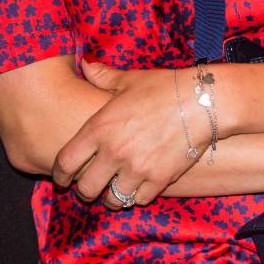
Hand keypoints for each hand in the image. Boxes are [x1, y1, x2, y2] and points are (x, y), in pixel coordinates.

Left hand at [52, 59, 209, 208]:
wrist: (203, 102)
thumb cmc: (165, 88)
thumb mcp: (130, 79)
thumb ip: (102, 76)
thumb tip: (84, 64)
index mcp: (99, 127)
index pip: (66, 162)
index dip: (60, 175)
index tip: (63, 180)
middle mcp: (114, 152)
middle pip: (86, 188)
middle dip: (86, 192)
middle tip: (90, 190)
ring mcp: (137, 168)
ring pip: (113, 199)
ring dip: (112, 198)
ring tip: (115, 195)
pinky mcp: (160, 179)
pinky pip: (140, 199)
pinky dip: (137, 197)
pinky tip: (138, 190)